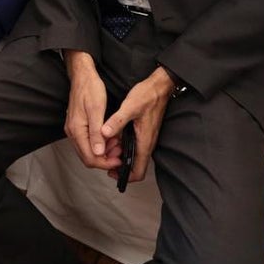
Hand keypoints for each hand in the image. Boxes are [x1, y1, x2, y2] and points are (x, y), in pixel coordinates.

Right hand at [64, 51, 119, 171]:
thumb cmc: (90, 88)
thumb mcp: (96, 109)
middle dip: (105, 158)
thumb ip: (96, 133)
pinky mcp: (78, 125)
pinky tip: (110, 138)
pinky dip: (99, 143)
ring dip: (103, 151)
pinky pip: (87, 141)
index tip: (118, 160)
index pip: (89, 157)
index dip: (105, 162)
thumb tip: (98, 152)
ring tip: (117, 145)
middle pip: (87, 157)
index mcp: (77, 130)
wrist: (82, 75)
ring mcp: (74, 129)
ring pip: (88, 150)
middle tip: (120, 153)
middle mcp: (73, 132)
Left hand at [99, 67, 174, 182]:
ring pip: (132, 155)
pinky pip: (133, 145)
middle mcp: (146, 144)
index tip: (111, 172)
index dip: (124, 177)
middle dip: (118, 165)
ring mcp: (146, 138)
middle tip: (104, 157)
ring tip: (106, 145)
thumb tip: (104, 133)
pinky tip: (113, 135)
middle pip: (134, 166)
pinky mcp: (143, 132)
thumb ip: (117, 121)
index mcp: (144, 143)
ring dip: (119, 154)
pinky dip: (122, 145)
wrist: (160, 86)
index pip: (138, 172)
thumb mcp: (130, 107)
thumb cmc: (148, 96)